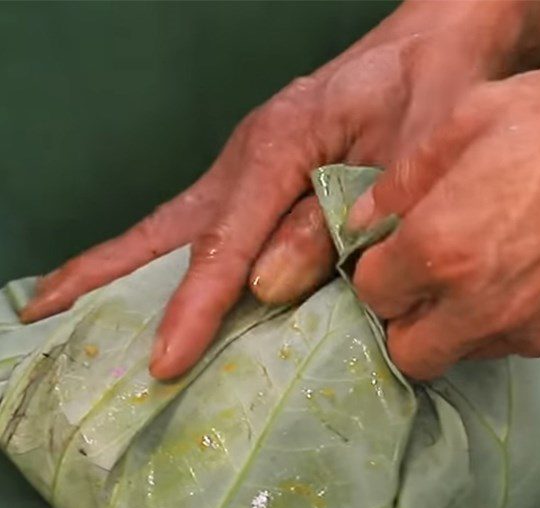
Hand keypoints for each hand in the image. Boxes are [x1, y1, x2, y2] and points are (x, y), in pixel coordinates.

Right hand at [21, 1, 524, 378]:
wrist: (433, 51)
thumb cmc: (427, 96)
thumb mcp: (397, 157)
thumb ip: (335, 220)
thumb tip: (268, 288)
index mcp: (277, 148)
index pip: (224, 243)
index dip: (193, 307)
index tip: (163, 362)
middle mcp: (246, 161)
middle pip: (167, 229)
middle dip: (106, 277)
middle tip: (45, 319)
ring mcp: (247, 172)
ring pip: (174, 230)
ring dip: (119, 271)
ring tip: (63, 309)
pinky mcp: (260, 184)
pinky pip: (204, 229)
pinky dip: (166, 262)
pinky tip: (144, 288)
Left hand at [350, 63, 539, 379]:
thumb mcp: (474, 118)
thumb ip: (405, 178)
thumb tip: (364, 219)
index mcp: (439, 250)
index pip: (372, 294)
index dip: (376, 271)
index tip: (394, 252)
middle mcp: (476, 307)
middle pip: (409, 354)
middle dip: (405, 324)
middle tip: (424, 284)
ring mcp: (529, 331)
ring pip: (464, 353)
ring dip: (457, 324)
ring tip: (487, 272)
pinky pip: (522, 342)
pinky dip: (513, 320)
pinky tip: (539, 275)